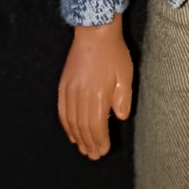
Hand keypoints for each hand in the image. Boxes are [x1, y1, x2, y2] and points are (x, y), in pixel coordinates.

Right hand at [57, 16, 133, 158]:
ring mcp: (69, 90)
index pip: (97, 126)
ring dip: (77, 137)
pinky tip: (71, 133)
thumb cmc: (114, 53)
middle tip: (94, 156)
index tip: (104, 151)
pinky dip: (66, 125)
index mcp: (97, 95)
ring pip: (71, 121)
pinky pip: (62, 110)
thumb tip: (119, 118)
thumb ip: (122, 99)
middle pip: (83, 126)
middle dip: (89, 143)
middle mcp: (81, 95)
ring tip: (84, 149)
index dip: (100, 141)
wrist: (94, 32)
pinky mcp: (63, 84)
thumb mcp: (125, 75)